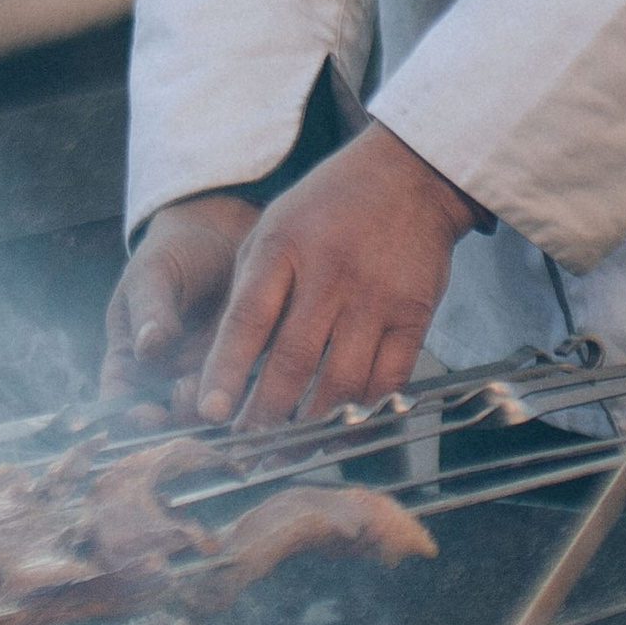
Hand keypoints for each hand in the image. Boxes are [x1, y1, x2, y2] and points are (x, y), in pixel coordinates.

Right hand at [102, 193, 260, 407]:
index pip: (120, 401)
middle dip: (182, 420)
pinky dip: (251, 395)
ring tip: (229, 396)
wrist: (221, 231)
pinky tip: (260, 390)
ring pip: (207, 408)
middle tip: (200, 408)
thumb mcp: (153, 274)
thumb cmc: (173, 251)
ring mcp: (204, 372)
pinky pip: (245, 389)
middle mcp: (165, 375)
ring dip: (218, 411)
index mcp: (130, 358)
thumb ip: (150, 311)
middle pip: (167, 415)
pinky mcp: (241, 364)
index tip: (154, 416)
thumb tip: (147, 349)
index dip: (133, 417)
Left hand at [184, 126, 479, 430]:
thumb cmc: (330, 205)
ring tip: (287, 449)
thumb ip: (249, 286)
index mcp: (284, 245)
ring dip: (311, 426)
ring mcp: (376, 296)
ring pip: (341, 381)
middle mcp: (330, 272)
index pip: (248, 319)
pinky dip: (361, 415)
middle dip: (264, 414)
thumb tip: (225, 361)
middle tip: (246, 445)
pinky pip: (387, 380)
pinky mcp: (414, 314)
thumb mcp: (273, 225)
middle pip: (293, 360)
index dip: (226, 371)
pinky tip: (339, 431)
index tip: (210, 412)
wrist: (411, 175)